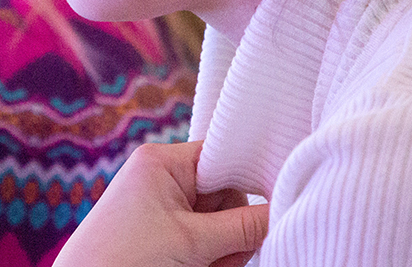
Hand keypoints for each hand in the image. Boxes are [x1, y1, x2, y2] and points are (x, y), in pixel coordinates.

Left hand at [53, 140, 267, 266]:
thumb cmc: (125, 258)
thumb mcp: (192, 242)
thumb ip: (244, 227)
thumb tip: (286, 210)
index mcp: (162, 161)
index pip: (224, 155)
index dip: (250, 177)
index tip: (276, 198)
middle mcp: (162, 177)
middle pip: (226, 195)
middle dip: (232, 228)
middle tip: (222, 253)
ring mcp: (162, 207)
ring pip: (219, 223)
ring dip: (223, 249)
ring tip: (202, 265)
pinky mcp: (163, 234)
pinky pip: (205, 241)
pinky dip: (209, 258)